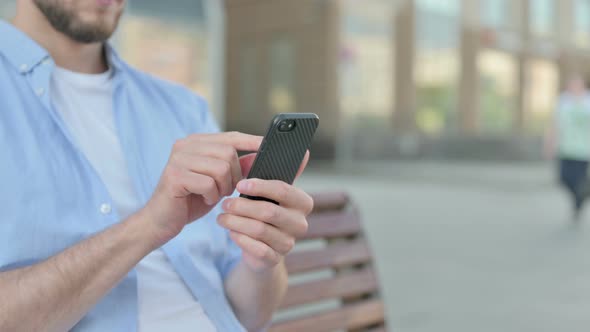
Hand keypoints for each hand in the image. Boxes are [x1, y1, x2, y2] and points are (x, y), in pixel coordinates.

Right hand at [140, 132, 261, 244]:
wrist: (162, 221)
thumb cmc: (191, 200)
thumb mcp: (219, 182)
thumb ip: (237, 167)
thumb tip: (260, 155)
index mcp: (196, 142)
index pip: (230, 137)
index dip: (251, 141)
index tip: (267, 145)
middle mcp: (185, 145)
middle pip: (229, 154)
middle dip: (234, 176)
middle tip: (225, 190)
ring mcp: (178, 159)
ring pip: (221, 168)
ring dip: (223, 187)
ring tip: (213, 195)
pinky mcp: (174, 175)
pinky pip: (208, 183)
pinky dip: (211, 196)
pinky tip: (203, 200)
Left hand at [217, 153, 312, 271]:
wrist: (262, 249)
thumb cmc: (266, 212)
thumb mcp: (271, 193)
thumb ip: (280, 172)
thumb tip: (305, 152)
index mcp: (303, 202)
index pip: (283, 189)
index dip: (260, 186)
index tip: (240, 184)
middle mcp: (301, 224)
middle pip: (269, 211)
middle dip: (242, 206)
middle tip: (224, 203)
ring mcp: (289, 243)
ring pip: (259, 229)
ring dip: (236, 222)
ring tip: (221, 216)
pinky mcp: (275, 259)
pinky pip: (255, 248)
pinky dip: (239, 238)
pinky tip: (231, 231)